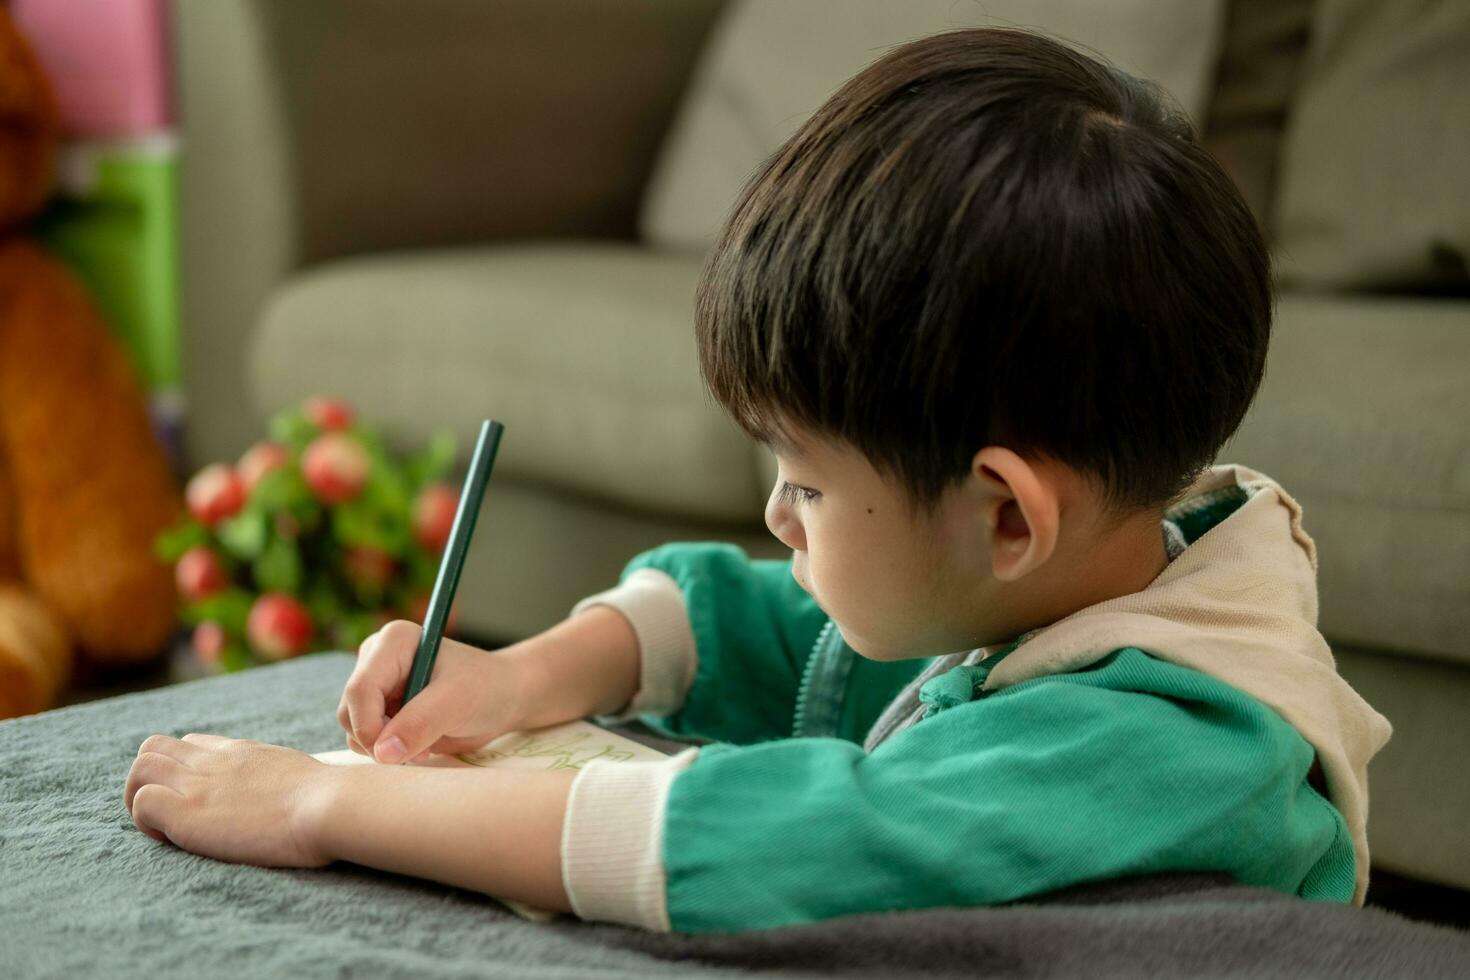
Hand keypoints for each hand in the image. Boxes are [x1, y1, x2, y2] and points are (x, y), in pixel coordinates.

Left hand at [123, 733, 336, 867]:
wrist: (329, 806)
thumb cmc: (329, 800)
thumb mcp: (298, 775)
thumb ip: (278, 778)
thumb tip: (295, 794)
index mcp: (241, 752)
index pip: (191, 743)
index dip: (183, 769)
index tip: (199, 800)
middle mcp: (214, 760)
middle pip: (153, 747)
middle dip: (150, 779)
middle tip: (170, 813)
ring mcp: (198, 783)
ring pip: (139, 768)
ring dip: (140, 797)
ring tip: (165, 829)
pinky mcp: (187, 811)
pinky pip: (142, 802)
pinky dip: (146, 823)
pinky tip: (175, 839)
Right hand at [338, 620, 525, 764]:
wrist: (502, 697)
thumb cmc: (485, 688)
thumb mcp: (457, 702)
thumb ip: (420, 723)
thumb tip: (382, 753)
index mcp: (393, 642)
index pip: (360, 689)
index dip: (369, 727)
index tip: (393, 754)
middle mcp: (377, 659)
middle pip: (350, 711)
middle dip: (378, 740)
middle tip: (419, 749)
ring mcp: (377, 684)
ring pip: (354, 729)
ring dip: (384, 748)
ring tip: (425, 745)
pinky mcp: (380, 707)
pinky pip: (366, 738)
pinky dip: (389, 750)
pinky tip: (420, 744)